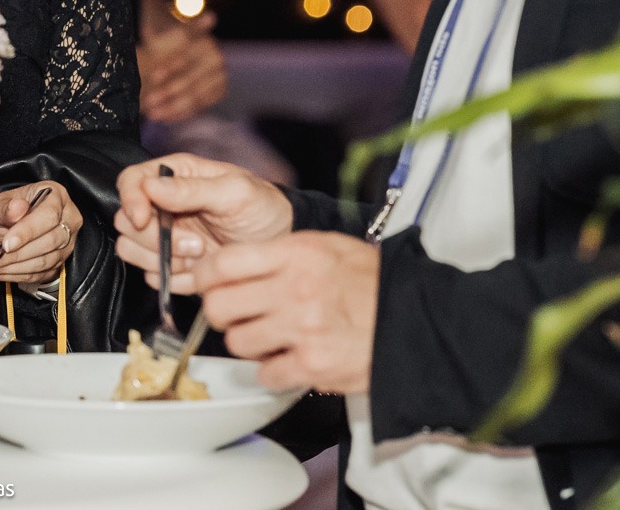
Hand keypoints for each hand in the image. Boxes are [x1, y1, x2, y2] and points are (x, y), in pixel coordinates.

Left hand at [0, 181, 81, 282]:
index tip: (6, 244)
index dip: (27, 232)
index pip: (48, 216)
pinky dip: (17, 276)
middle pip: (49, 241)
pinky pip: (40, 274)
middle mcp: (67, 219)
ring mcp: (66, 243)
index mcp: (56, 196)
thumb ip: (5, 207)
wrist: (9, 226)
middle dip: (16, 255)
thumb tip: (17, 208)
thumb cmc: (7, 211)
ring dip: (14, 268)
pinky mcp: (59, 262)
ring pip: (45, 261)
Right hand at [114, 153, 292, 292]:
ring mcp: (166, 237)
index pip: (130, 181)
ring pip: (131, 250)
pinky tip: (199, 270)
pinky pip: (152, 275)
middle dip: (155, 238)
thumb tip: (151, 186)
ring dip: (162, 259)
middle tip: (194, 243)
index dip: (130, 200)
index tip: (143, 218)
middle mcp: (164, 205)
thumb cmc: (263, 208)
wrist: (280, 244)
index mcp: (175, 176)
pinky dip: (172, 278)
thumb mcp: (234, 192)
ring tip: (199, 255)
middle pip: (125, 221)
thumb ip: (192, 190)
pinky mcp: (172, 265)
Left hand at [138, 13, 227, 122]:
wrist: (173, 57)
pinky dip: (179, 114)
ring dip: (171, 108)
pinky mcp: (215, 97)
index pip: (188, 58)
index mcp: (208, 47)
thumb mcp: (174, 35)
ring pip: (194, 99)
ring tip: (152, 114)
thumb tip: (212, 17)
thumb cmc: (168, 45)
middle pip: (191, 82)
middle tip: (149, 101)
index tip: (154, 75)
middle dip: (168, 92)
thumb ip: (190, 29)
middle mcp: (218, 64)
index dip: (171, 67)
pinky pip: (197, 109)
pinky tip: (164, 118)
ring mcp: (219, 82)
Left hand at [193, 232, 378, 394]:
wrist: (415, 318)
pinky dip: (272, 371)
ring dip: (247, 342)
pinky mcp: (312, 365)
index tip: (207, 283)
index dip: (204, 275)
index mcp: (295, 254)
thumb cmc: (372, 281)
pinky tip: (288, 358)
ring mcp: (302, 330)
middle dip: (220, 312)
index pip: (223, 263)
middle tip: (234, 313)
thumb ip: (280, 251)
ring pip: (237, 342)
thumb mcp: (327, 246)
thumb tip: (236, 260)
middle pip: (219, 306)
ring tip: (267, 336)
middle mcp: (294, 289)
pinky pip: (266, 374)